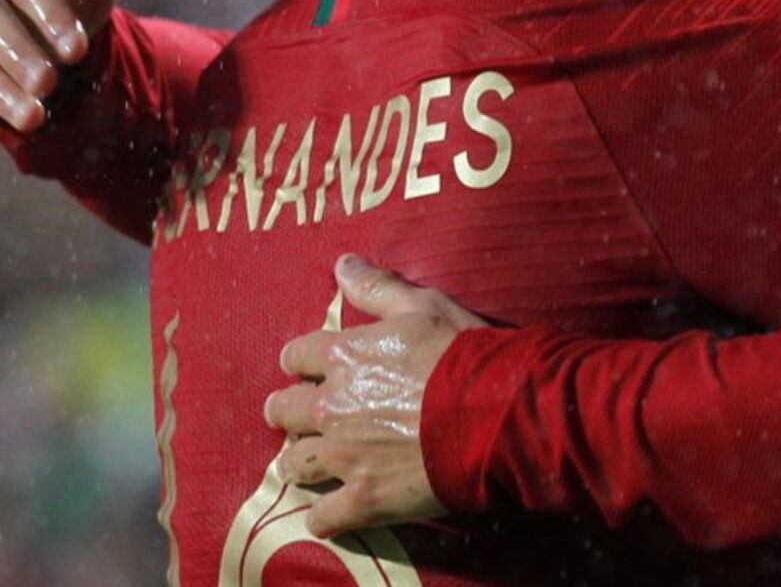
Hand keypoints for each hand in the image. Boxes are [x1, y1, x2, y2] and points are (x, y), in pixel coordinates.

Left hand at [265, 255, 487, 537]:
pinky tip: (334, 508)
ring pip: (295, 464)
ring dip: (303, 460)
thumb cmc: (463, 352)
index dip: (302, 360)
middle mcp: (332, 406)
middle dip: (289, 411)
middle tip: (303, 415)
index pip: (296, 355)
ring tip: (316, 460)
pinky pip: (323, 516)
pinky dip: (325, 513)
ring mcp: (345, 456)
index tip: (310, 366)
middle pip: (283, 411)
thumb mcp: (424, 305)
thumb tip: (342, 263)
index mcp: (344, 356)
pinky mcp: (364, 499)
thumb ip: (378, 286)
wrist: (497, 411)